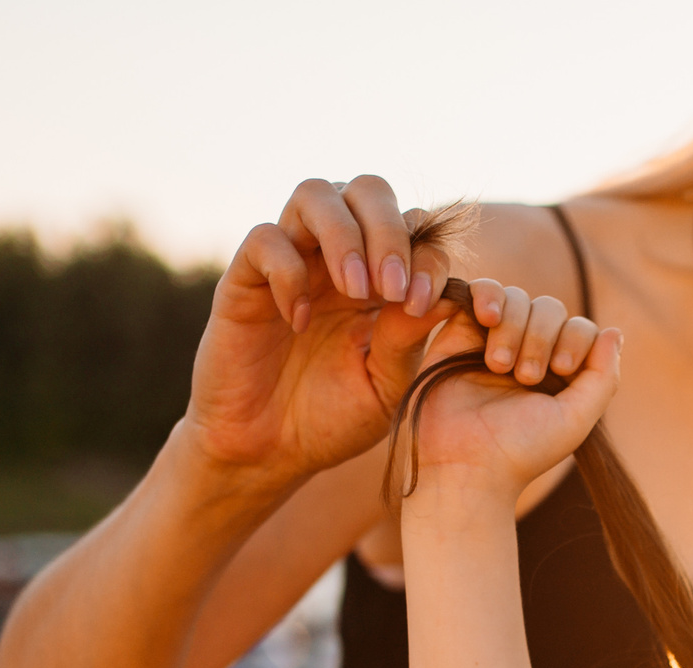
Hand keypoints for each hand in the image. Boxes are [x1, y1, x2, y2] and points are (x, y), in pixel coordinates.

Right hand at [182, 176, 462, 485]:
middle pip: (367, 190)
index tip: (422, 303)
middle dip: (388, 228)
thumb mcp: (384, 385)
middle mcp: (337, 257)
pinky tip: (298, 319)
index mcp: (381, 277)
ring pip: (315, 194)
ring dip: (343, 234)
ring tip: (355, 290)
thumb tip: (447, 294)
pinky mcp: (245, 279)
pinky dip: (288, 271)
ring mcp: (292, 261)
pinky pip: (265, 239)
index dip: (426, 256)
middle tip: (392, 286)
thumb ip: (410, 338)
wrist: (268, 453)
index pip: (414, 229)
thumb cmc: (331, 419)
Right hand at [399, 282, 621, 504]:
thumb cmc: (521, 449)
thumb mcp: (576, 418)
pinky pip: (480, 291)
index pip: (580, 328)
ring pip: (517, 299)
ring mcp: (493, 340)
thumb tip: (614, 331)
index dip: (575, 339)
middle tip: (525, 376)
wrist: (465, 463)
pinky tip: (487, 317)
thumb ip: (603, 377)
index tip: (560, 370)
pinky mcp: (459, 332)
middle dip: (542, 336)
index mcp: (559, 372)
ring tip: (499, 366)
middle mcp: (528, 351)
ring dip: (514, 327)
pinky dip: (488, 295)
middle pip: (550, 308)